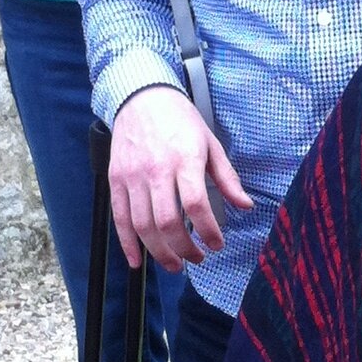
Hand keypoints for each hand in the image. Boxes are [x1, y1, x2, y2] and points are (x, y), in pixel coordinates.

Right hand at [109, 86, 251, 272]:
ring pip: (142, 225)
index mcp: (184, 159)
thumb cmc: (180, 120)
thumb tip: (245, 206)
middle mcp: (155, 170)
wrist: (141, 97)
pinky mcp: (116, 180)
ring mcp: (132, 176)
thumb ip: (227, 178)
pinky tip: (137, 261)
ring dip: (159, 252)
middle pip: (166, 221)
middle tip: (197, 259)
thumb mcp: (210, 143)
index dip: (207, 231)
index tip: (216, 244)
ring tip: (175, 264)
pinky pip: (119, 218)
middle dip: (184, 248)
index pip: (196, 204)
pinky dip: (127, 244)